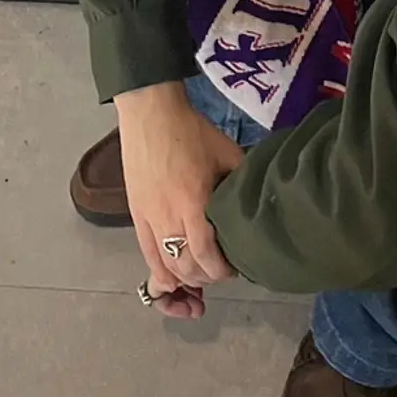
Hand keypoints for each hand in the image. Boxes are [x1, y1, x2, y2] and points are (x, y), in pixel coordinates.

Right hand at [115, 81, 242, 317]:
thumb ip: (242, 180)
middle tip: (222, 269)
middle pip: (187, 267)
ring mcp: (149, 219)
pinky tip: (173, 282)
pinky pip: (147, 256)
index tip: (236, 267)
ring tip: (202, 275)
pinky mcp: (136, 216)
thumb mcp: (228, 152)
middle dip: (208, 277)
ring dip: (186, 279)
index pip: (206, 256)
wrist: (151, 115)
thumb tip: (260, 200)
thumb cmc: (192, 132)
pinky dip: (161, 275)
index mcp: (193, 203)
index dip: (223, 271)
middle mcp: (168, 218)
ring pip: (166, 268)